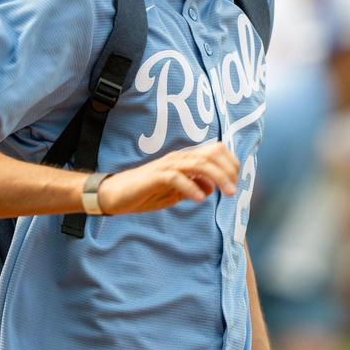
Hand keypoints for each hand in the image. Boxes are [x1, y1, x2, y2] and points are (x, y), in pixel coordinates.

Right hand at [98, 141, 238, 214]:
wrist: (113, 195)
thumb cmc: (143, 192)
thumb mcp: (174, 192)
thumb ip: (193, 186)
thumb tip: (211, 187)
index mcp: (183, 160)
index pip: (214, 150)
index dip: (230, 163)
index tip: (236, 181)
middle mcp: (176, 159)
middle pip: (210, 154)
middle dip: (228, 170)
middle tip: (233, 190)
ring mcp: (165, 166)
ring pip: (198, 163)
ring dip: (217, 177)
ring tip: (226, 193)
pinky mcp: (154, 176)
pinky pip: (177, 177)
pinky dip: (192, 187)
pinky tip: (199, 199)